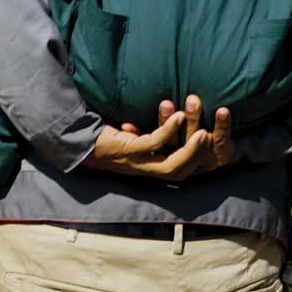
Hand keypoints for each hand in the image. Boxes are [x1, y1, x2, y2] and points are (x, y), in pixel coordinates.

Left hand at [85, 97, 237, 180]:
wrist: (76, 141)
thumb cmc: (104, 137)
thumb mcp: (131, 137)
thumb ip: (147, 135)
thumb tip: (165, 119)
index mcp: (147, 168)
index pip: (179, 171)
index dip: (198, 162)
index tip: (213, 144)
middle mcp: (144, 170)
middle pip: (179, 174)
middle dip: (199, 159)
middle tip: (216, 140)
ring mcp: (136, 163)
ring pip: (170, 167)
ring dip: (189, 151)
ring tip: (204, 134)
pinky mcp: (126, 151)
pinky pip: (152, 144)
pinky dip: (167, 131)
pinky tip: (178, 117)